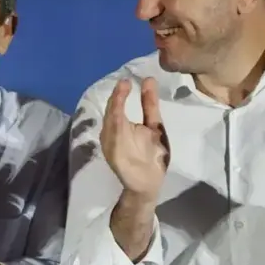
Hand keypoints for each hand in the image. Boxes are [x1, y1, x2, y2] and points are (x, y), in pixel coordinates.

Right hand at [101, 77, 168, 198]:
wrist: (148, 185)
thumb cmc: (151, 155)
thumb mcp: (153, 127)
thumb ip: (149, 105)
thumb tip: (149, 79)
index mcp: (120, 125)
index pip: (117, 106)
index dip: (120, 93)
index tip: (128, 81)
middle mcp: (112, 133)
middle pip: (111, 112)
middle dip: (116, 98)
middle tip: (124, 83)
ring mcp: (112, 145)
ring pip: (110, 124)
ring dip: (114, 109)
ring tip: (120, 93)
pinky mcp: (115, 157)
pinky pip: (114, 141)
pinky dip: (115, 129)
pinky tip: (119, 118)